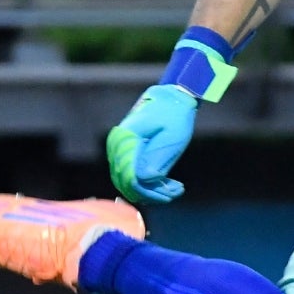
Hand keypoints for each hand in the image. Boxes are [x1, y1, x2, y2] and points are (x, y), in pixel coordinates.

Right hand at [105, 84, 197, 203]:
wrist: (173, 99)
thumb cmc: (174, 116)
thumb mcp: (171, 138)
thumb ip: (156, 160)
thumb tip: (143, 181)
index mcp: (125, 140)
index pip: (129, 176)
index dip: (148, 191)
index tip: (169, 194)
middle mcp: (117, 147)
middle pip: (127, 182)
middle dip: (153, 193)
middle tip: (176, 191)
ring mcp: (119, 151)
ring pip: (130, 182)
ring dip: (153, 190)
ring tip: (177, 188)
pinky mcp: (126, 154)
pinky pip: (133, 176)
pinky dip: (151, 184)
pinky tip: (171, 184)